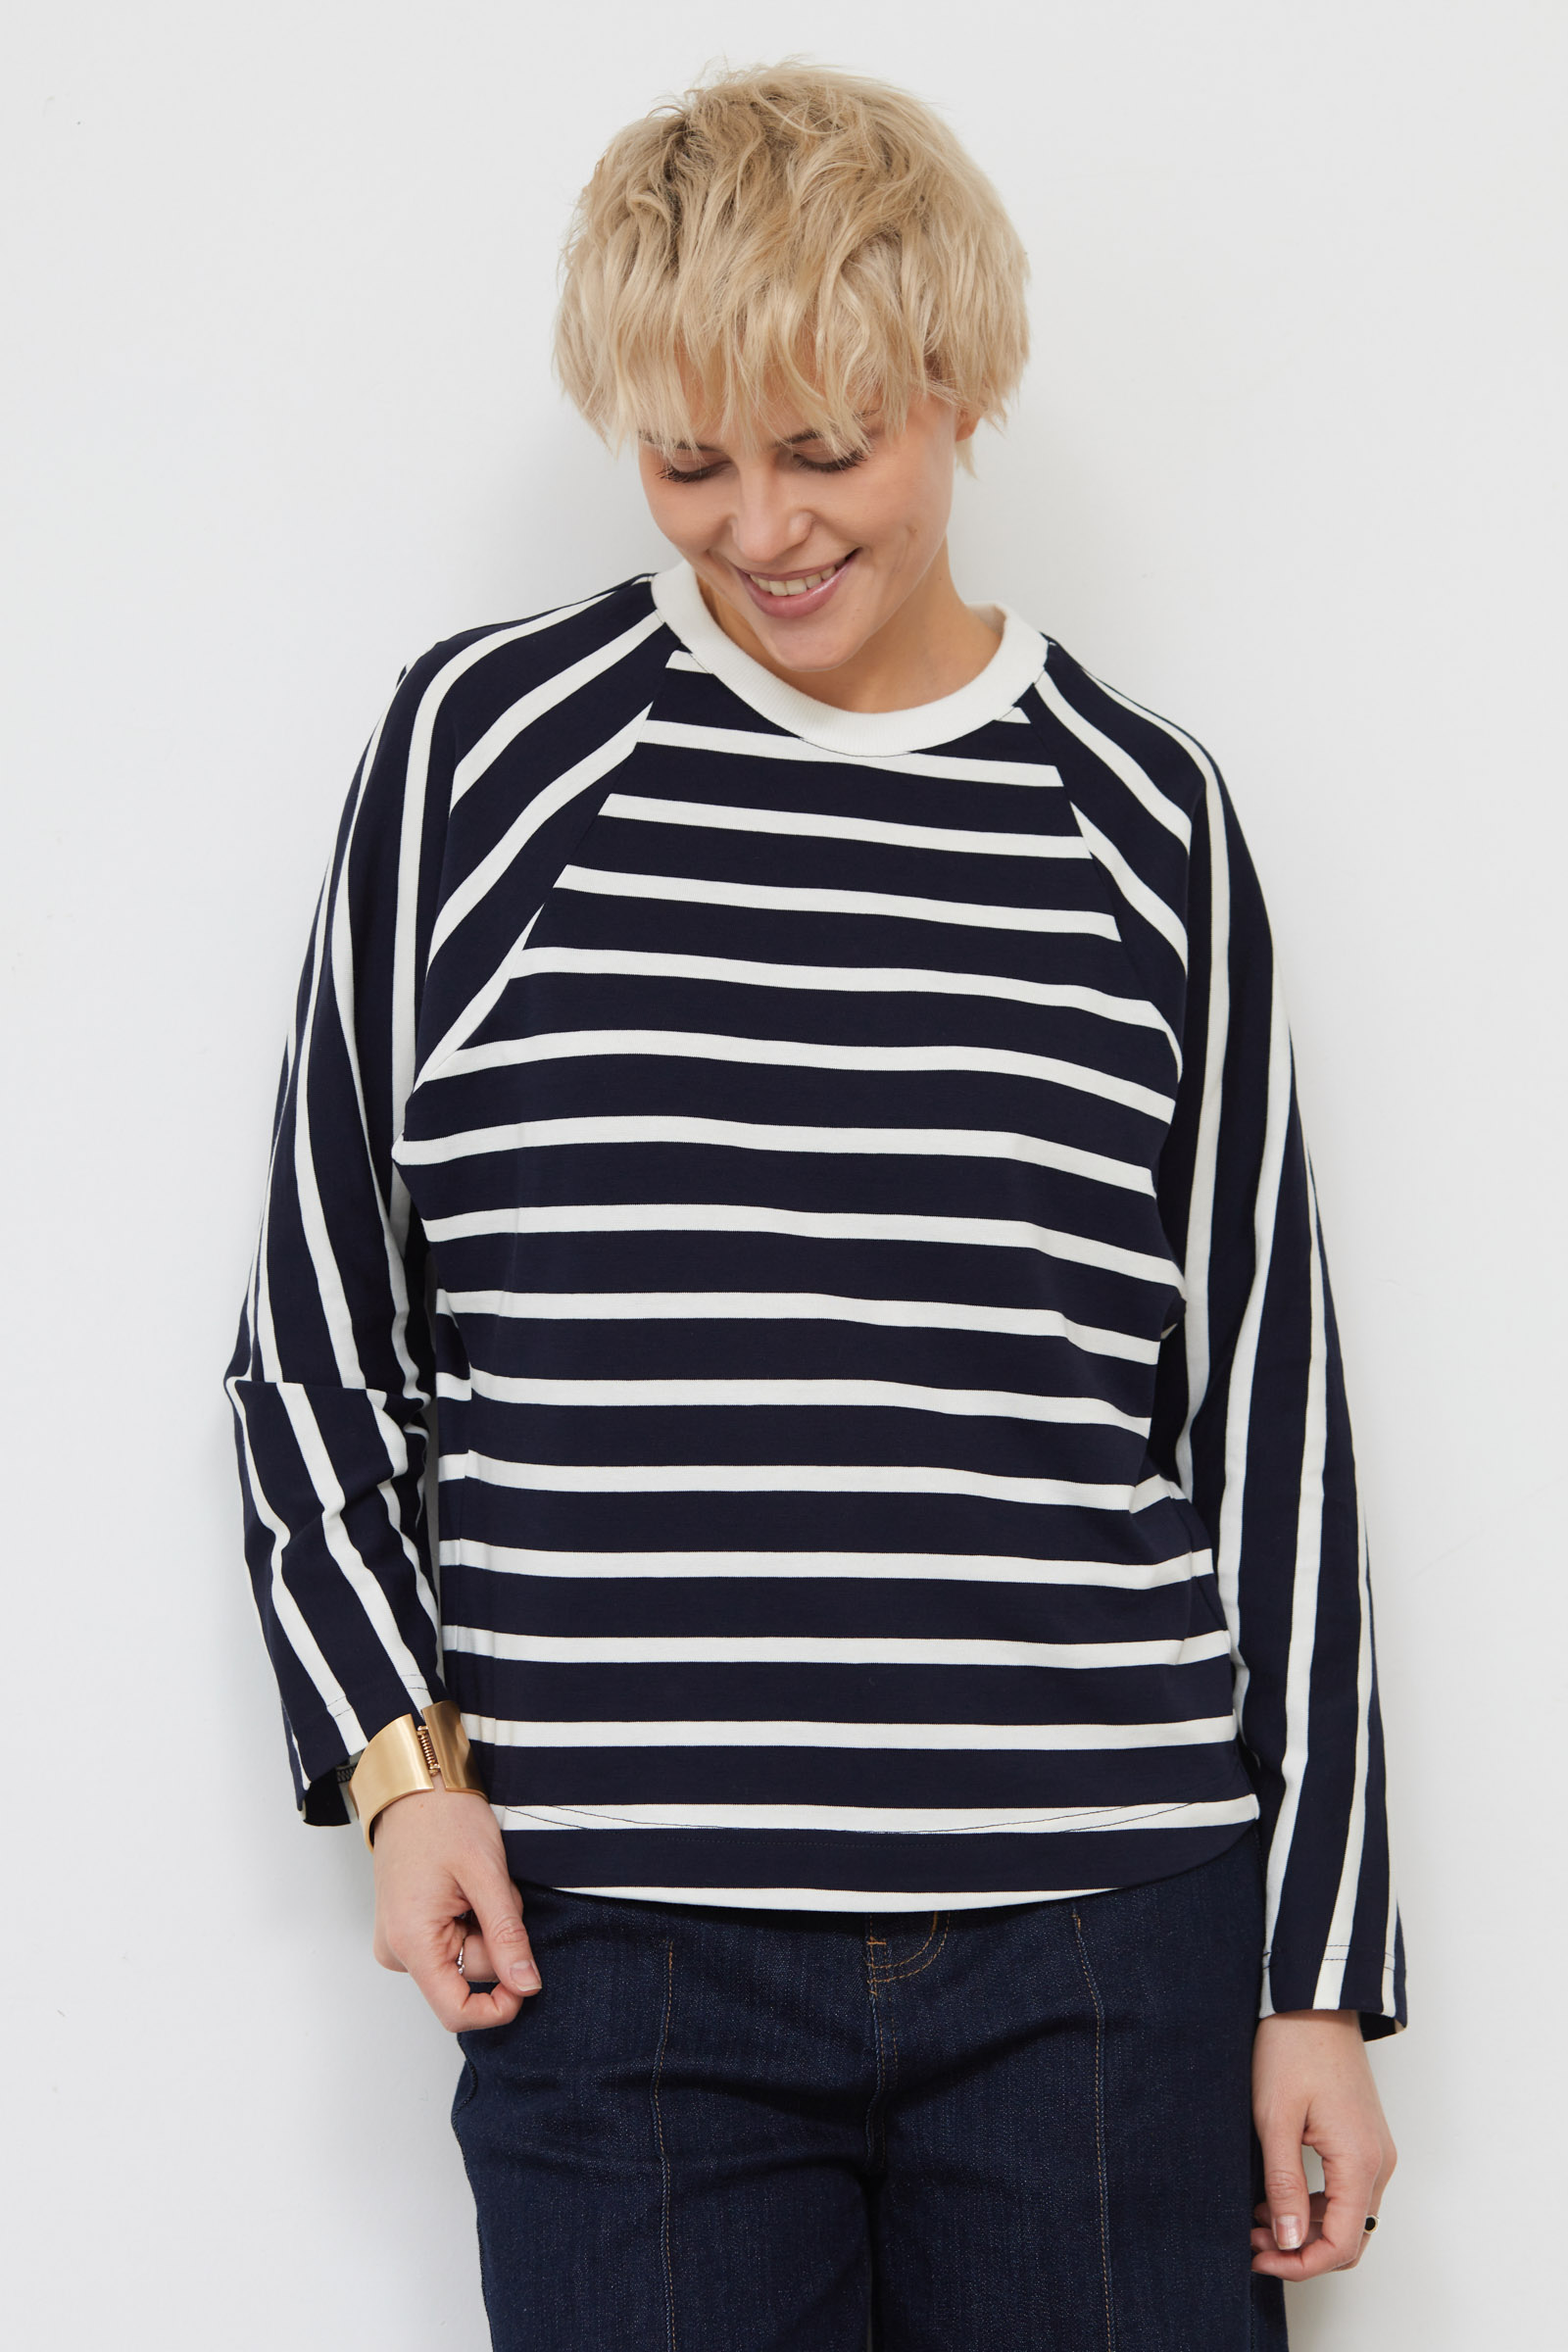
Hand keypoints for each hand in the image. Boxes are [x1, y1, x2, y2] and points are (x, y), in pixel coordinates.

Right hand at [369, 1776, 541, 2029]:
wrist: (415, 1786)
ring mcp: (401, 1940)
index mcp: (411, 1942)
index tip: (528, 1982)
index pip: (456, 2011)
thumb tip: (527, 1986)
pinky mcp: (409, 1930)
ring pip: (465, 1956)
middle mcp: (398, 1950)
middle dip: (496, 1938)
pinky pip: (452, 1941)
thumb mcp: (487, 1875)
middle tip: (495, 1891)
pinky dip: (471, 1919)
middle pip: (467, 1976)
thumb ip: (507, 1935)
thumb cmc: (443, 1819)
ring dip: (486, 1924)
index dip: (498, 2008)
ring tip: (477, 1882)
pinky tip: (465, 1887)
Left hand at [1250, 2009, 1395, 2278]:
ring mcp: (1375, 2150)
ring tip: (1257, 2221)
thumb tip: (1289, 2242)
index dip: (1300, 2264)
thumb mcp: (1275, 2120)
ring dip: (1307, 2229)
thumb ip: (1283, 2186)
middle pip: (1351, 2237)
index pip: (1342, 2244)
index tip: (1260, 2260)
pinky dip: (1316, 2205)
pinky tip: (1277, 2196)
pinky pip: (1348, 2191)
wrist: (1312, 2000)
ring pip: (1349, 2217)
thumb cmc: (1292, 2049)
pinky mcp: (1364, 2138)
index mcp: (1360, 2161)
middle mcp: (1379, 2162)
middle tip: (1253, 2244)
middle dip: (1303, 2251)